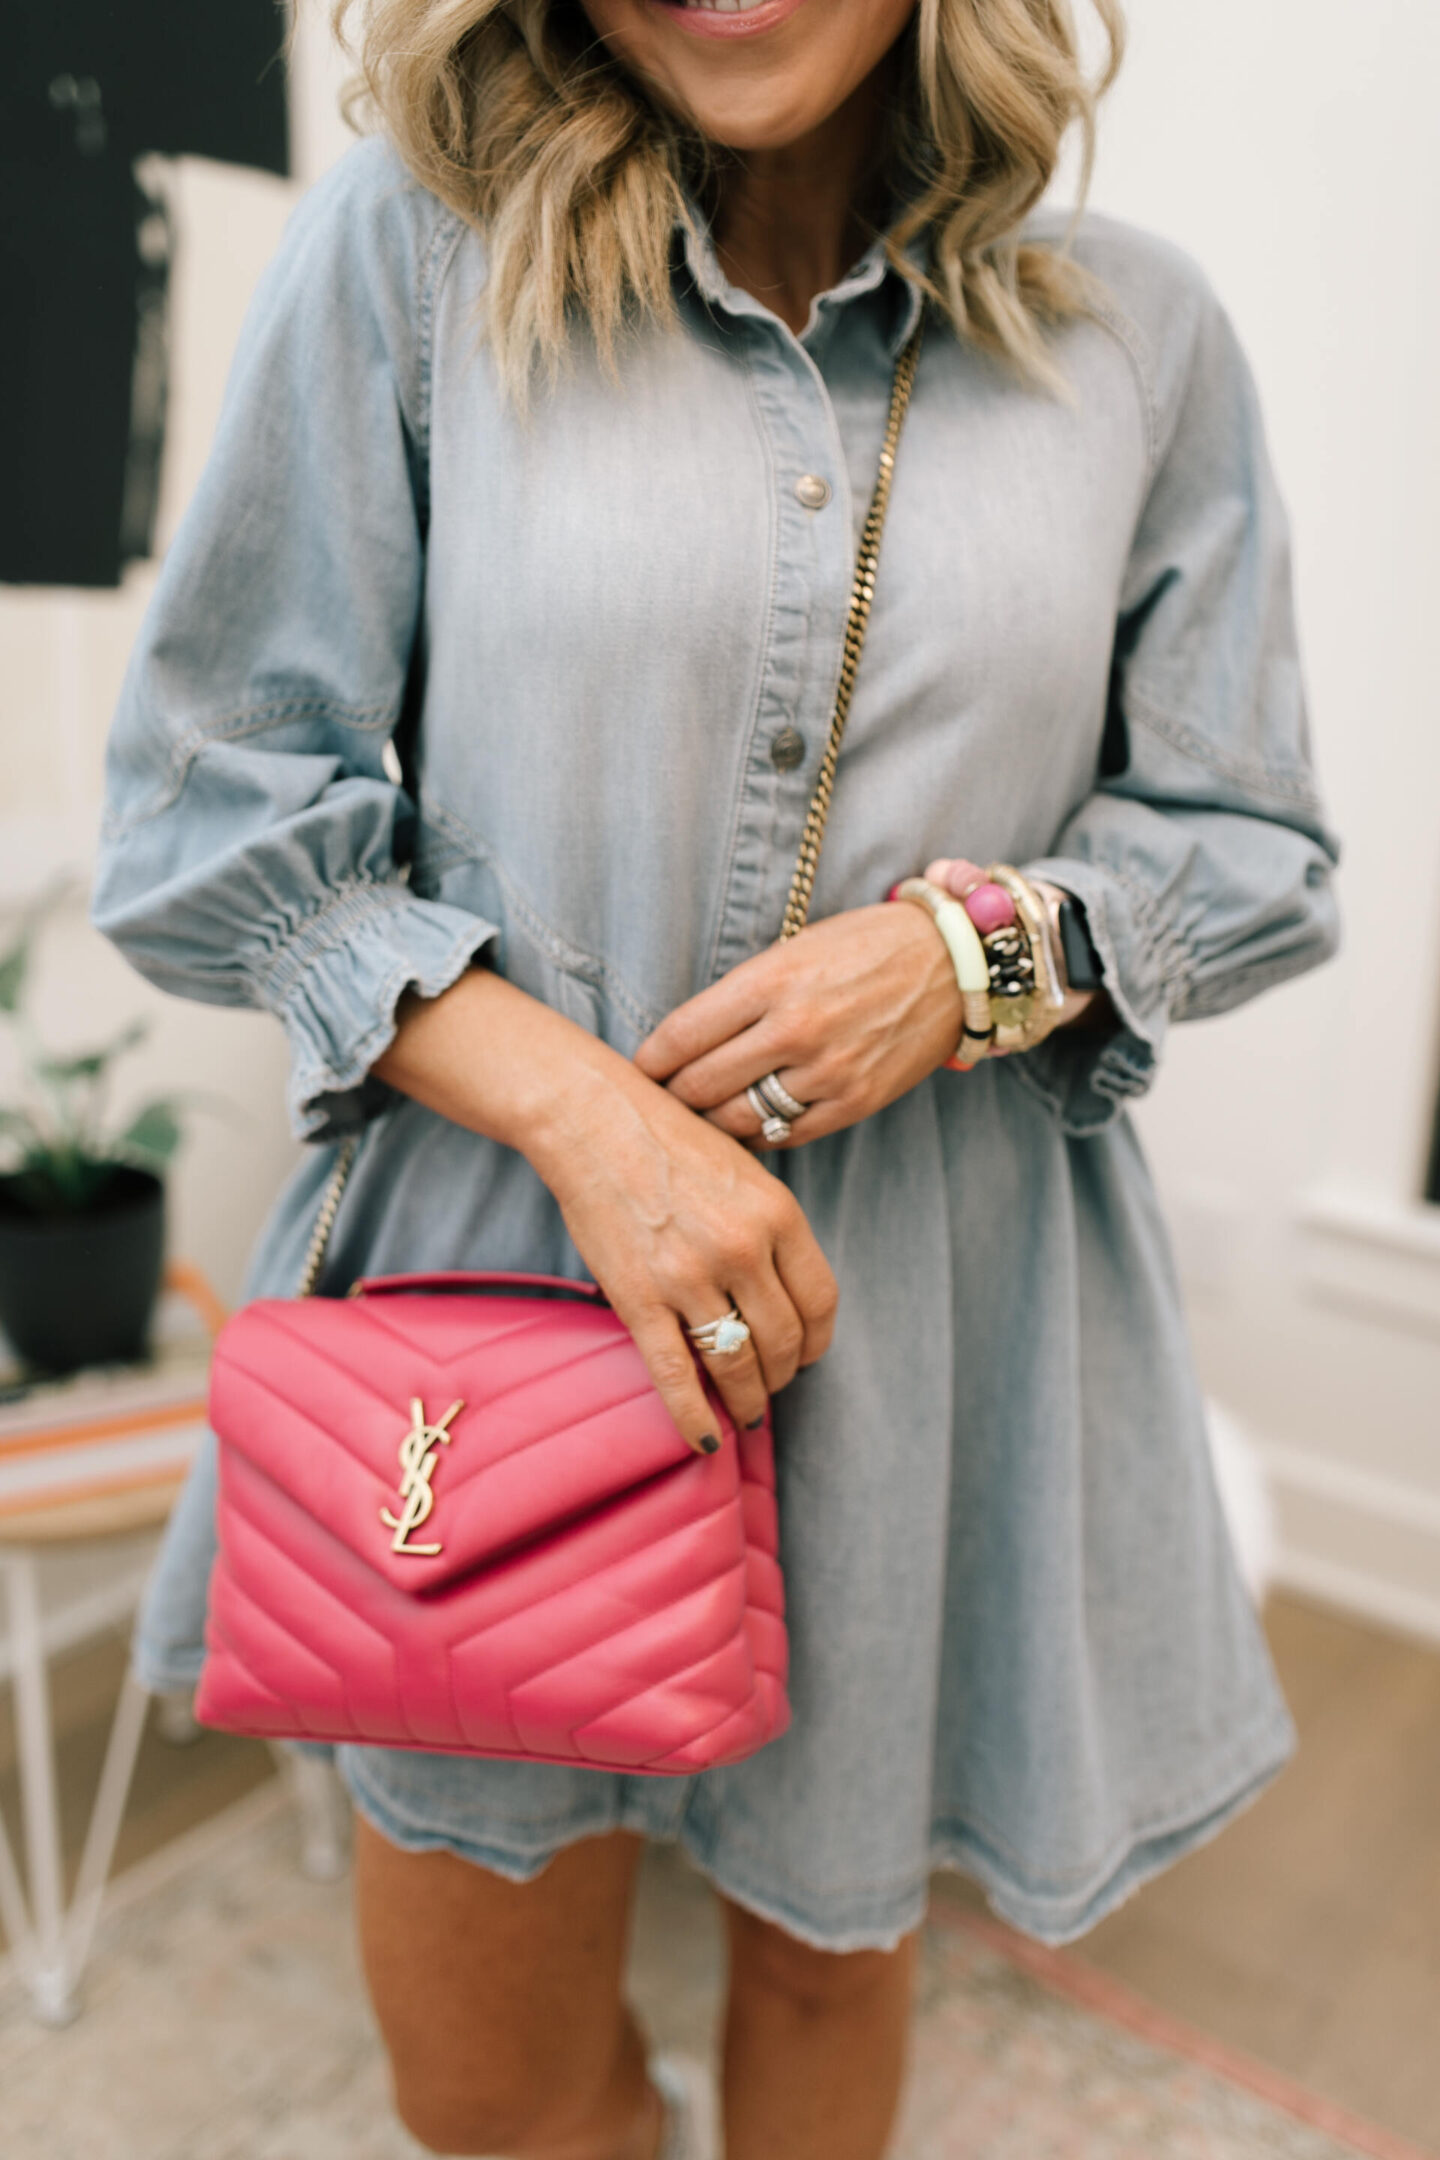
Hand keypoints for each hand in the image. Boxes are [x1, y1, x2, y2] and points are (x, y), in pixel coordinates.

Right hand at [373, 973, 837, 1450]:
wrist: (593, 1120)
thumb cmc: (669, 1140)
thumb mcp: (745, 1172)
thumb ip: (772, 1229)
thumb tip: (786, 1296)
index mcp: (778, 1214)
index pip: (821, 1303)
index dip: (817, 1341)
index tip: (807, 1355)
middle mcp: (744, 1249)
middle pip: (784, 1340)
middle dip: (781, 1374)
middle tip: (771, 1386)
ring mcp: (692, 1277)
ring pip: (738, 1364)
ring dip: (747, 1399)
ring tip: (745, 1412)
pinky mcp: (641, 1298)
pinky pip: (677, 1376)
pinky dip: (695, 1417)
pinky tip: (705, 1440)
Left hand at [634, 903, 962, 1148]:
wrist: (951, 964)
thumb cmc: (861, 949)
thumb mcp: (790, 952)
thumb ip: (738, 999)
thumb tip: (679, 1048)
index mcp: (770, 979)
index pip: (680, 1035)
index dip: (648, 1062)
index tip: (638, 1071)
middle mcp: (796, 1027)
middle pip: (699, 1086)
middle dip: (669, 1098)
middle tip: (656, 1103)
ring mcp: (827, 1071)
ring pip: (736, 1120)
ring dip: (707, 1125)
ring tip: (694, 1120)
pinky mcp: (854, 1103)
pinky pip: (783, 1137)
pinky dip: (755, 1136)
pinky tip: (744, 1126)